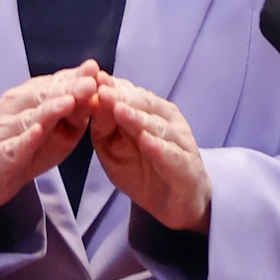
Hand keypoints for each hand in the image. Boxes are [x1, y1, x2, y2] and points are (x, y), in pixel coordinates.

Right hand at [0, 65, 103, 208]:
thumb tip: (97, 91)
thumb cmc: (26, 143)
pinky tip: (38, 132)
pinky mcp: (0, 155)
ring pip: (29, 118)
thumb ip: (74, 111)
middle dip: (67, 89)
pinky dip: (26, 139)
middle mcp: (15, 108)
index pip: (53, 83)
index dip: (73, 77)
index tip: (94, 69)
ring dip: (49, 110)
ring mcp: (5, 130)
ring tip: (69, 103)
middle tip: (89, 83)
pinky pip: (14, 146)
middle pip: (43, 96)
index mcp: (29, 97)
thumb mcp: (55, 127)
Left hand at [86, 74, 210, 233]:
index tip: (92, 77)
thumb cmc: (142, 171)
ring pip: (158, 126)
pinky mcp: (187, 166)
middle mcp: (169, 121)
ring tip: (119, 110)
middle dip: (122, 97)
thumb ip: (103, 126)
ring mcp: (181, 142)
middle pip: (145, 105)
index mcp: (151, 111)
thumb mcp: (113, 148)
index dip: (113, 86)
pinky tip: (145, 140)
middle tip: (102, 90)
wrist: (175, 202)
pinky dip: (159, 147)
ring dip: (138, 118)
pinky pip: (172, 154)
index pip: (131, 94)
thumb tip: (92, 99)